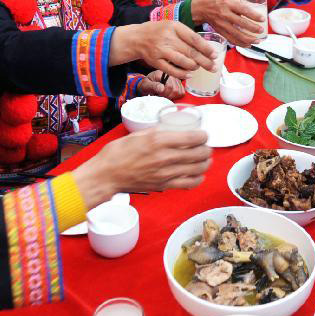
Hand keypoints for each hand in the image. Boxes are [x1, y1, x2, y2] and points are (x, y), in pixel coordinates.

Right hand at [72, 128, 211, 206]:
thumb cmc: (118, 152)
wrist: (107, 175)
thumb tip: (172, 130)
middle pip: (198, 154)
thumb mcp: (138, 134)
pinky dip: (198, 179)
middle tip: (206, 147)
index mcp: (158, 140)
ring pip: (197, 169)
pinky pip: (188, 184)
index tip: (204, 135)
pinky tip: (199, 175)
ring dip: (206, 163)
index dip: (203, 136)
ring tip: (206, 159)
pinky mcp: (164, 185)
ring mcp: (165, 173)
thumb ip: (157, 132)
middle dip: (207, 149)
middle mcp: (164, 157)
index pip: (192, 138)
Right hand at [112, 21, 217, 79]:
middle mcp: (167, 37)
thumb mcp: (172, 26)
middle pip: (190, 52)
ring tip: (199, 68)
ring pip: (183, 62)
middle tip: (213, 67)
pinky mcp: (155, 61)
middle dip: (205, 61)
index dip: (206, 48)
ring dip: (194, 67)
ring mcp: (160, 50)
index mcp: (174, 26)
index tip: (214, 55)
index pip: (194, 38)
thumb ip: (186, 35)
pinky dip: (182, 74)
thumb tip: (206, 48)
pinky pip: (172, 70)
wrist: (137, 38)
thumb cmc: (158, 32)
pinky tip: (189, 74)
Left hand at [137, 71, 184, 98]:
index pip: (169, 86)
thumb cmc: (146, 85)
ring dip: (172, 96)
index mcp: (163, 72)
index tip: (158, 95)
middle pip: (175, 90)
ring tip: (164, 95)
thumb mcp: (146, 85)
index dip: (164, 93)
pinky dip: (176, 96)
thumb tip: (162, 88)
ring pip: (180, 92)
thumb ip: (153, 86)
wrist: (147, 84)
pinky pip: (182, 92)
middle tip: (161, 95)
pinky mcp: (179, 84)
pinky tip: (169, 95)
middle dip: (168, 96)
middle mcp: (172, 74)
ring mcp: (176, 79)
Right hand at [191, 0, 263, 46]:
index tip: (263, 19)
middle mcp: (225, 14)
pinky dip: (241, 44)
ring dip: (249, 39)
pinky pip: (232, 40)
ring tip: (257, 41)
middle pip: (242, 24)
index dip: (254, 16)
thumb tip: (254, 10)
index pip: (244, 10)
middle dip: (254, 29)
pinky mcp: (220, 32)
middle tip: (261, 31)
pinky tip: (248, 45)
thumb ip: (240, 3)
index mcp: (229, 3)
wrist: (201, 9)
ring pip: (237, 35)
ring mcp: (222, 24)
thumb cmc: (216, 1)